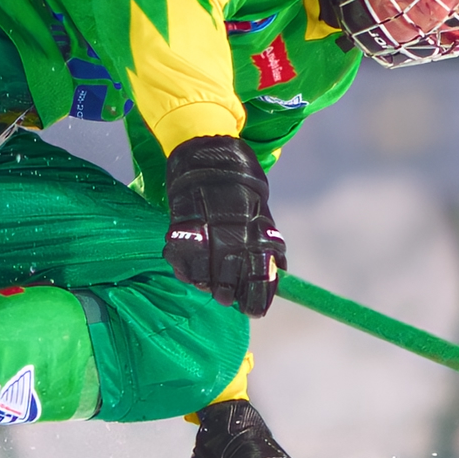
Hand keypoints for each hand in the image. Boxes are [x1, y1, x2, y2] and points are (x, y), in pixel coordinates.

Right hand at [163, 136, 284, 315]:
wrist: (205, 147)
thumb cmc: (237, 179)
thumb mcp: (260, 205)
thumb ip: (265, 237)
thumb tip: (277, 271)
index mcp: (256, 227)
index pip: (260, 275)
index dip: (258, 297)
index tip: (255, 310)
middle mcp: (232, 231)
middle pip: (230, 280)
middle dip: (229, 294)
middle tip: (227, 298)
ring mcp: (204, 227)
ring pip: (204, 273)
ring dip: (206, 283)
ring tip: (207, 284)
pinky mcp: (181, 222)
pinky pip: (181, 257)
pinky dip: (184, 268)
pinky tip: (188, 270)